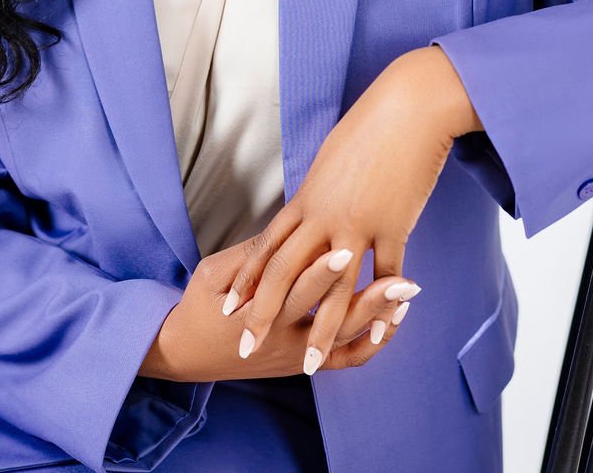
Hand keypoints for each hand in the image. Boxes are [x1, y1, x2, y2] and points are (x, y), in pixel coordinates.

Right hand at [141, 234, 417, 382]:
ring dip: (378, 317)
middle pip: (331, 318)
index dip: (321, 271)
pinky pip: (346, 359)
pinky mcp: (305, 363)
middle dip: (367, 299)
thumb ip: (251, 255)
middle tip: (400, 281)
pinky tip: (395, 318)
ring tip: (407, 291)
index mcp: (256, 310)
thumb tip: (289, 230)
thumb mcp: (213, 273)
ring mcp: (296, 353)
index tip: (347, 248)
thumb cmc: (198, 304)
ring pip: (345, 339)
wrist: (186, 352)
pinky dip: (372, 342)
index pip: (295, 289)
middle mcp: (281, 337)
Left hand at [217, 50, 469, 374]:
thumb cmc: (369, 126)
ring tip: (309, 364)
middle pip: (287, 274)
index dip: (246, 281)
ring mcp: (360, 224)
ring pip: (334, 289)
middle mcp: (326, 216)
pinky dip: (383, 306)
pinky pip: (385, 275)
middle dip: (264, 315)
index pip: (267, 247)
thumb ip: (316, 195)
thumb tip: (306, 212)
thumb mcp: (330, 161)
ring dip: (321, 331)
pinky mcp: (394, 226)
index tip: (228, 309)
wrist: (409, 108)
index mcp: (306, 198)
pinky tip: (380, 333)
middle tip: (245, 347)